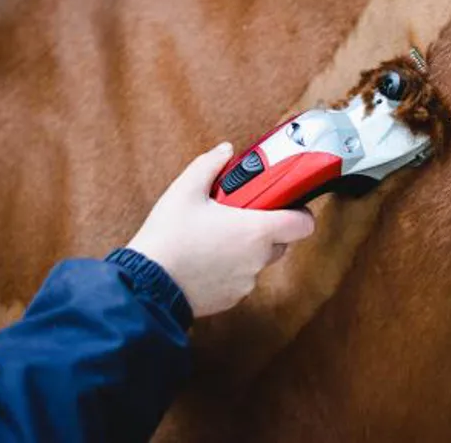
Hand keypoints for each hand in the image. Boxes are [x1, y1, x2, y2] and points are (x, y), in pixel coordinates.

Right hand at [127, 142, 314, 316]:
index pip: (303, 224)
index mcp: (256, 231)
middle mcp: (258, 259)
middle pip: (281, 241)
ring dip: (246, 249)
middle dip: (266, 228)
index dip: (299, 212)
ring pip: (258, 261)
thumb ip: (210, 165)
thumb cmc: (168, 238)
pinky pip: (240, 279)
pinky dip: (230, 269)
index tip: (285, 204)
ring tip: (215, 237)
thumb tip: (225, 151)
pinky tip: (205, 259)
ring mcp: (246, 282)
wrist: (147, 284)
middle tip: (240, 215)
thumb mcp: (185, 191)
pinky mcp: (231, 299)